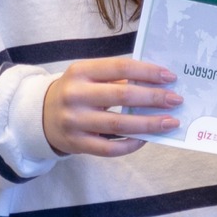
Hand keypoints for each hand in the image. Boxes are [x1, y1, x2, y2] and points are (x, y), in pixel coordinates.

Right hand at [41, 58, 182, 156]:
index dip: (148, 72)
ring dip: (149, 124)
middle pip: (122, 96)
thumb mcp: (88, 76)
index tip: (170, 77)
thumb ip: (116, 77)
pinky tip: (146, 139)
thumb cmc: (76, 92)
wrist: (40, 115)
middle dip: (154, 98)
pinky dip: (130, 144)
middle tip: (176, 100)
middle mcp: (75, 95)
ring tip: (170, 122)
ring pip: (119, 125)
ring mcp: (74, 121)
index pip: (120, 68)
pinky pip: (109, 148)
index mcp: (80, 71)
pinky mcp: (76, 143)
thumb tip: (157, 83)